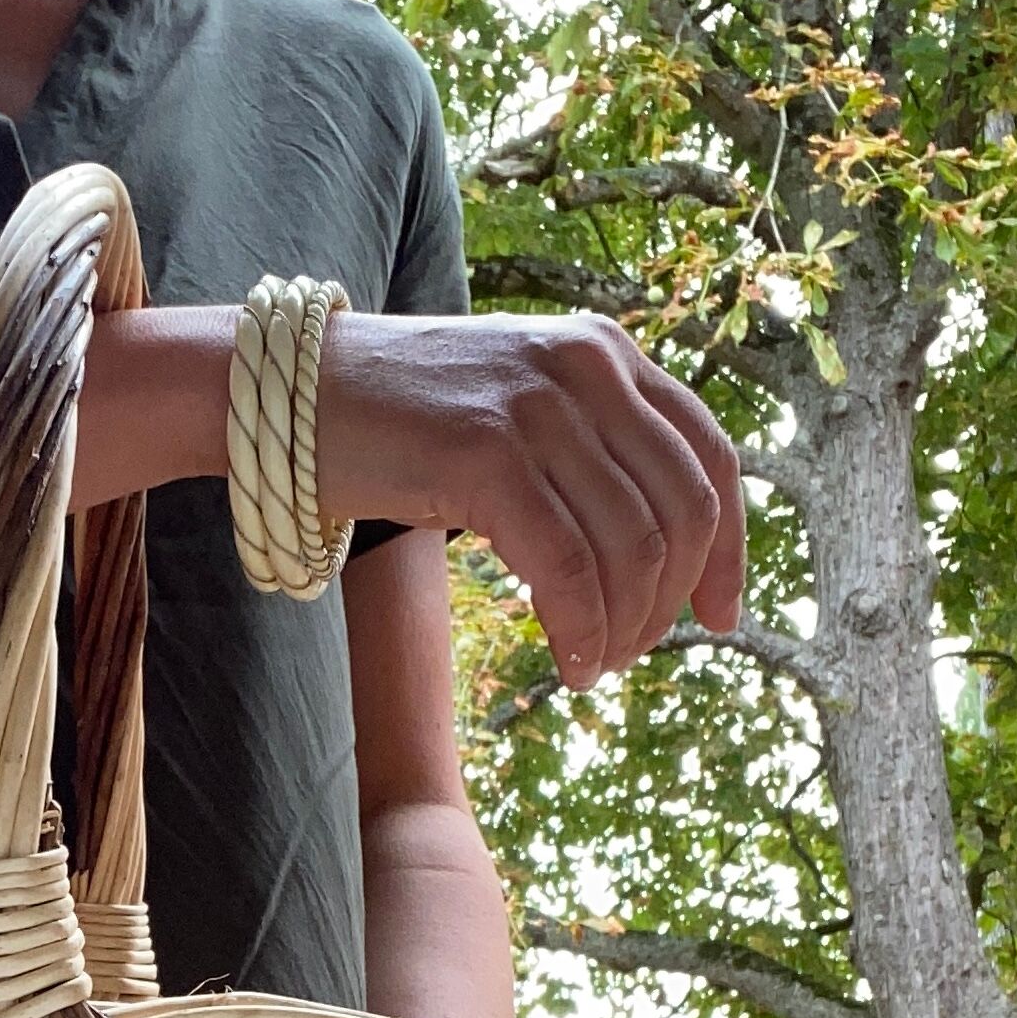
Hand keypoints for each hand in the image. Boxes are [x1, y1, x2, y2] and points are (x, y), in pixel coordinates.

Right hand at [316, 311, 744, 689]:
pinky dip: (580, 629)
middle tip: (632, 654)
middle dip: (670, 600)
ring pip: (631, 545)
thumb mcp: (510, 406)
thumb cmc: (391, 416)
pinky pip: (566, 568)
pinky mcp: (485, 455)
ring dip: (623, 626)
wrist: (286, 391)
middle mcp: (585, 368)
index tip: (722, 617)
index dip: (730, 549)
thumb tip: (644, 544)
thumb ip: (581, 445)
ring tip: (592, 664)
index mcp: (603, 353)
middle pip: (682, 510)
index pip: (710, 456)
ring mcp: (536, 408)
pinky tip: (568, 664)